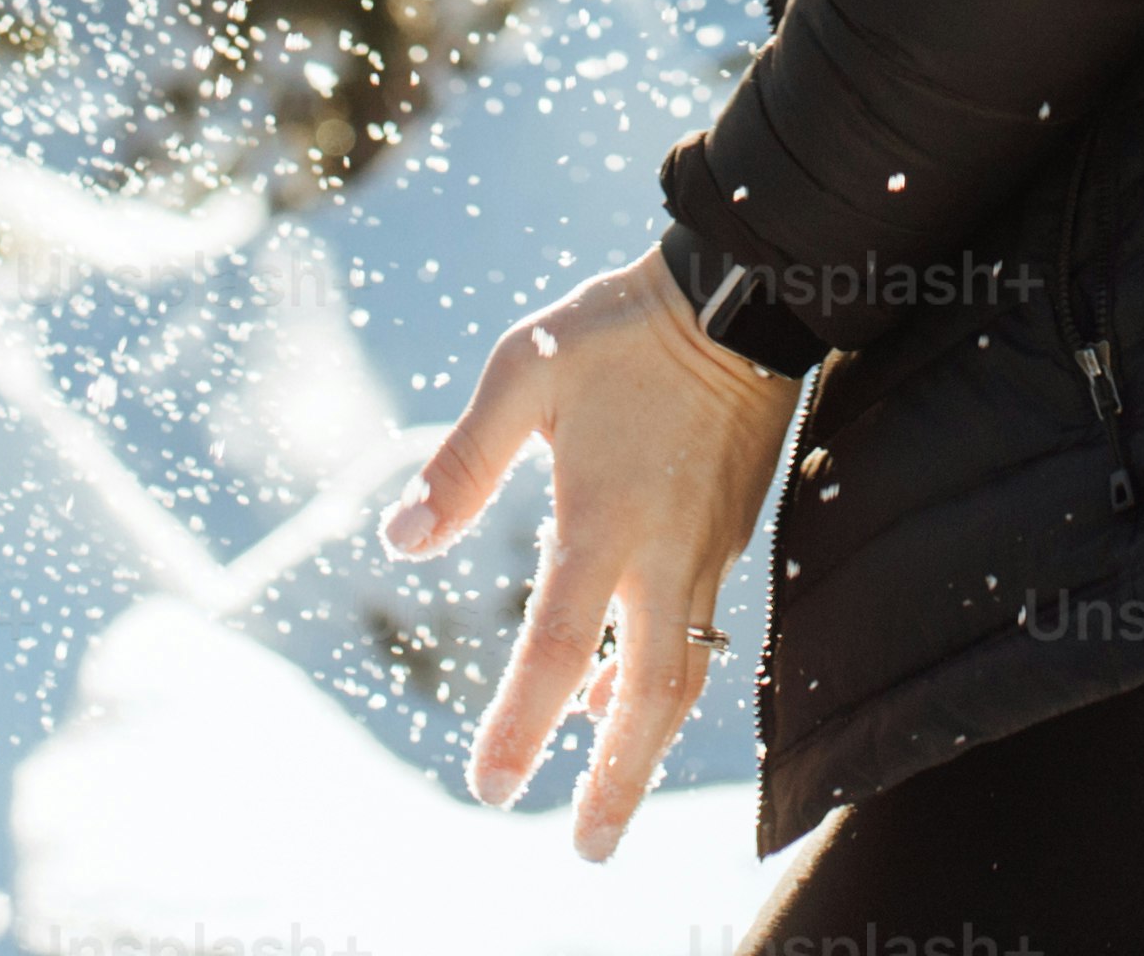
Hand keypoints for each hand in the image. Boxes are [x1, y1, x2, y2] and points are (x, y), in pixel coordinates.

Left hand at [382, 247, 796, 858]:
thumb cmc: (620, 327)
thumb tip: (401, 539)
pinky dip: (659, 684)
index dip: (521, 727)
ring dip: (644, 749)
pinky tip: (625, 697)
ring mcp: (703, 551)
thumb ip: (462, 462)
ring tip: (608, 805)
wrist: (741, 293)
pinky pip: (696, 636)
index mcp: (603, 520)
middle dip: (615, 784)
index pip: (557, 651)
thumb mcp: (522, 373)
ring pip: (681, 678)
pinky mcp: (728, 536)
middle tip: (587, 851)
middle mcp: (661, 554)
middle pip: (647, 701)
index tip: (490, 787)